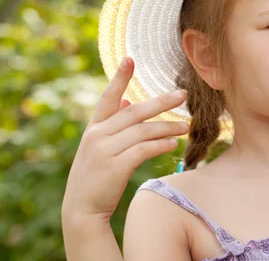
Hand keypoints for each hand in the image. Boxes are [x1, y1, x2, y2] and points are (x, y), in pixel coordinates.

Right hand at [62, 57, 188, 222]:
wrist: (82, 210)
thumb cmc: (96, 176)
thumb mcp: (99, 147)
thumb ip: (113, 124)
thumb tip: (129, 100)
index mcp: (94, 128)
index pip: (108, 97)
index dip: (119, 78)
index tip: (129, 59)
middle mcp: (97, 135)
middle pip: (135, 112)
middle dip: (161, 102)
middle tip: (183, 94)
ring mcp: (105, 151)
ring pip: (143, 131)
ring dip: (167, 127)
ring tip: (186, 126)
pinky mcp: (115, 167)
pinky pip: (144, 149)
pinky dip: (161, 145)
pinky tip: (173, 143)